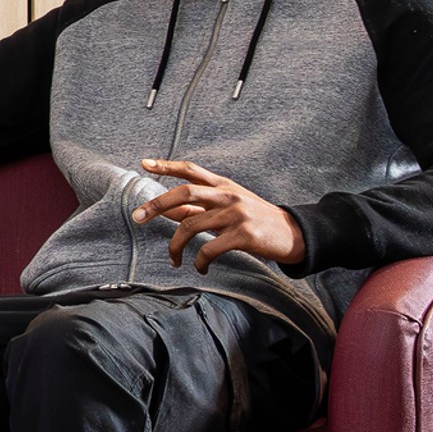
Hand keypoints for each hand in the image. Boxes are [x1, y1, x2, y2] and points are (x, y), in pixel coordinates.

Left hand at [134, 158, 305, 272]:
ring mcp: (237, 214)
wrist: (295, 235)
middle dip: (157, 205)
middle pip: (184, 193)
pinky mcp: (244, 235)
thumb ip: (201, 207)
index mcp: (224, 186)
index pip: (191, 170)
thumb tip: (167, 210)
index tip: (144, 164)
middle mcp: (228, 196)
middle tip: (137, 217)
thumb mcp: (230, 207)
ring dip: (175, 246)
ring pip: (191, 226)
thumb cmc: (257, 221)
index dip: (167, 165)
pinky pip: (210, 248)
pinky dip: (199, 261)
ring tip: (173, 260)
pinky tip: (200, 268)